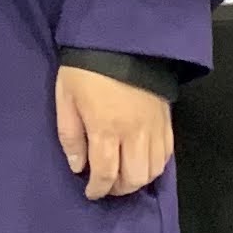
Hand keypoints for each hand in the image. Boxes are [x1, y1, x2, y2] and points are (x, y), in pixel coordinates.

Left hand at [56, 65, 172, 199]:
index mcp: (106, 129)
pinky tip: (142, 161)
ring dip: (138, 179)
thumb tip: (78, 167)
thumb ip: (70, 136)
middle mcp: (135, 133)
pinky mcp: (167, 119)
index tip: (91, 193)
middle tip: (107, 185)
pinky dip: (156, 165)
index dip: (98, 189)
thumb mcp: (65, 98)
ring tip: (124, 175)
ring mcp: (154, 127)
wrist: (120, 39)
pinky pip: (167, 153)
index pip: (106, 174)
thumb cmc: (85, 68)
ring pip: (154, 170)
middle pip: (135, 177)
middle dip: (119, 189)